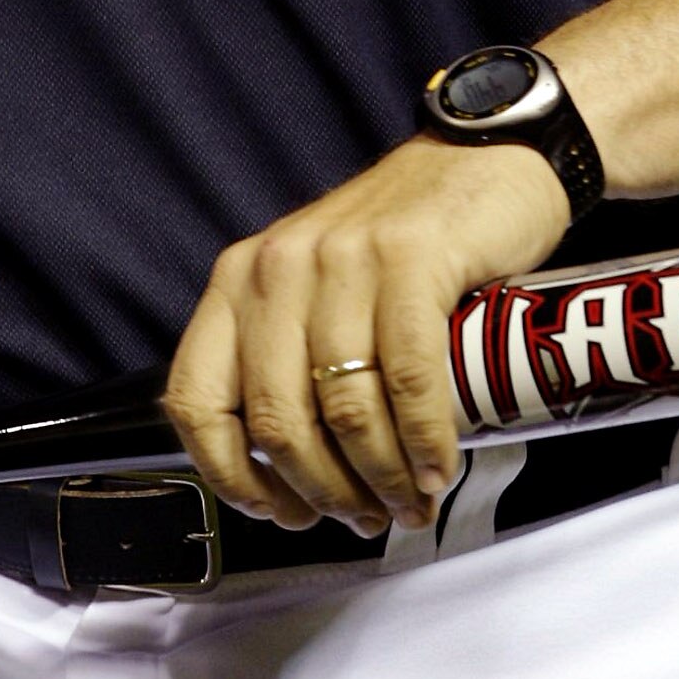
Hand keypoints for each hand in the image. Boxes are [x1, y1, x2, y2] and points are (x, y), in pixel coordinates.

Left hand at [165, 136, 570, 532]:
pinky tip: (438, 467)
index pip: (196, 399)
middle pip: (276, 420)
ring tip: (410, 503)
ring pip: (344, 411)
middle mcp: (278, 267)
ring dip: (382, 480)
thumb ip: (291, 360)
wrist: (483, 160)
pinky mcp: (410, 258)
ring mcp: (343, 259)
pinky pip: (409, 379)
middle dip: (323, 492)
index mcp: (240, 280)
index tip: (277, 510)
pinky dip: (425, 442)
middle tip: (364, 518)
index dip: (230, 475)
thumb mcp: (318, 291)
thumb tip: (292, 479)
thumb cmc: (403, 241)